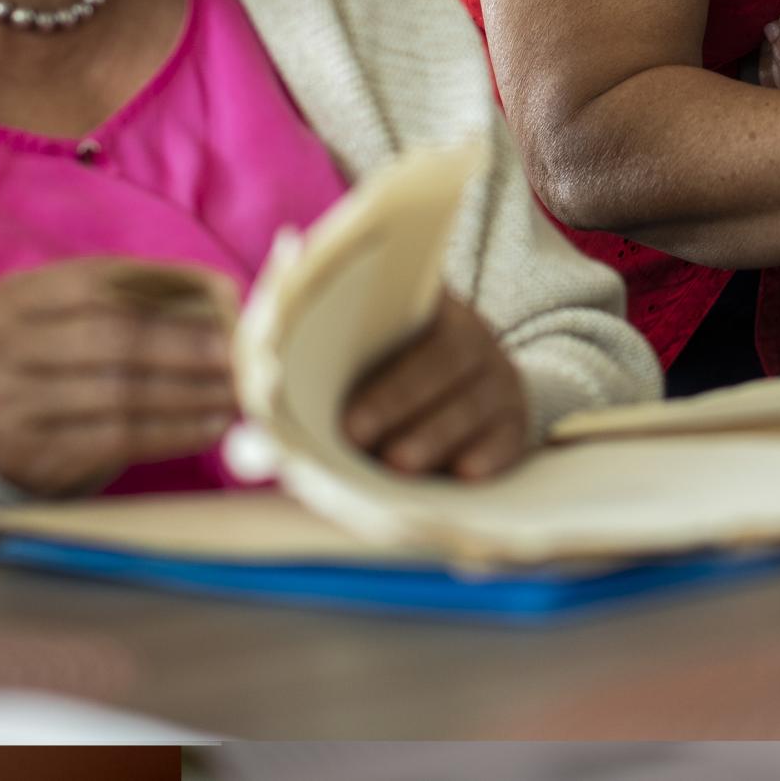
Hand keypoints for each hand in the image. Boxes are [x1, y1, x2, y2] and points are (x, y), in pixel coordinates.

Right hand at [0, 257, 241, 496]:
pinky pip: (118, 440)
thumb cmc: (46, 361)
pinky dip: (174, 431)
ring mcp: (12, 407)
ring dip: (191, 392)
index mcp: (11, 300)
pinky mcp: (35, 457)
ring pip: (120, 394)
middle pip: (110, 339)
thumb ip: (127, 297)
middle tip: (239, 352)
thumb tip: (220, 292)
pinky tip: (210, 424)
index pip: (95, 282)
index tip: (226, 295)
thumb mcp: (61, 317)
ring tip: (237, 389)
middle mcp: (1, 350)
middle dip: (185, 344)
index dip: (165, 285)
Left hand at [340, 297, 528, 480]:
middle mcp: (473, 336)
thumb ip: (322, 370)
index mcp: (429, 308)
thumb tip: (262, 406)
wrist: (469, 397)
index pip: (409, 305)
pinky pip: (508, 437)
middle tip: (353, 434)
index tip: (335, 377)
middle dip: (396, 396)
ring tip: (395, 465)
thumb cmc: (390, 381)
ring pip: (474, 402)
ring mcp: (500, 380)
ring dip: (432, 434)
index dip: (371, 339)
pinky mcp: (516, 423)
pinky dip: (487, 455)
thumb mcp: (365, 360)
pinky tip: (463, 475)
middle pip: (444, 356)